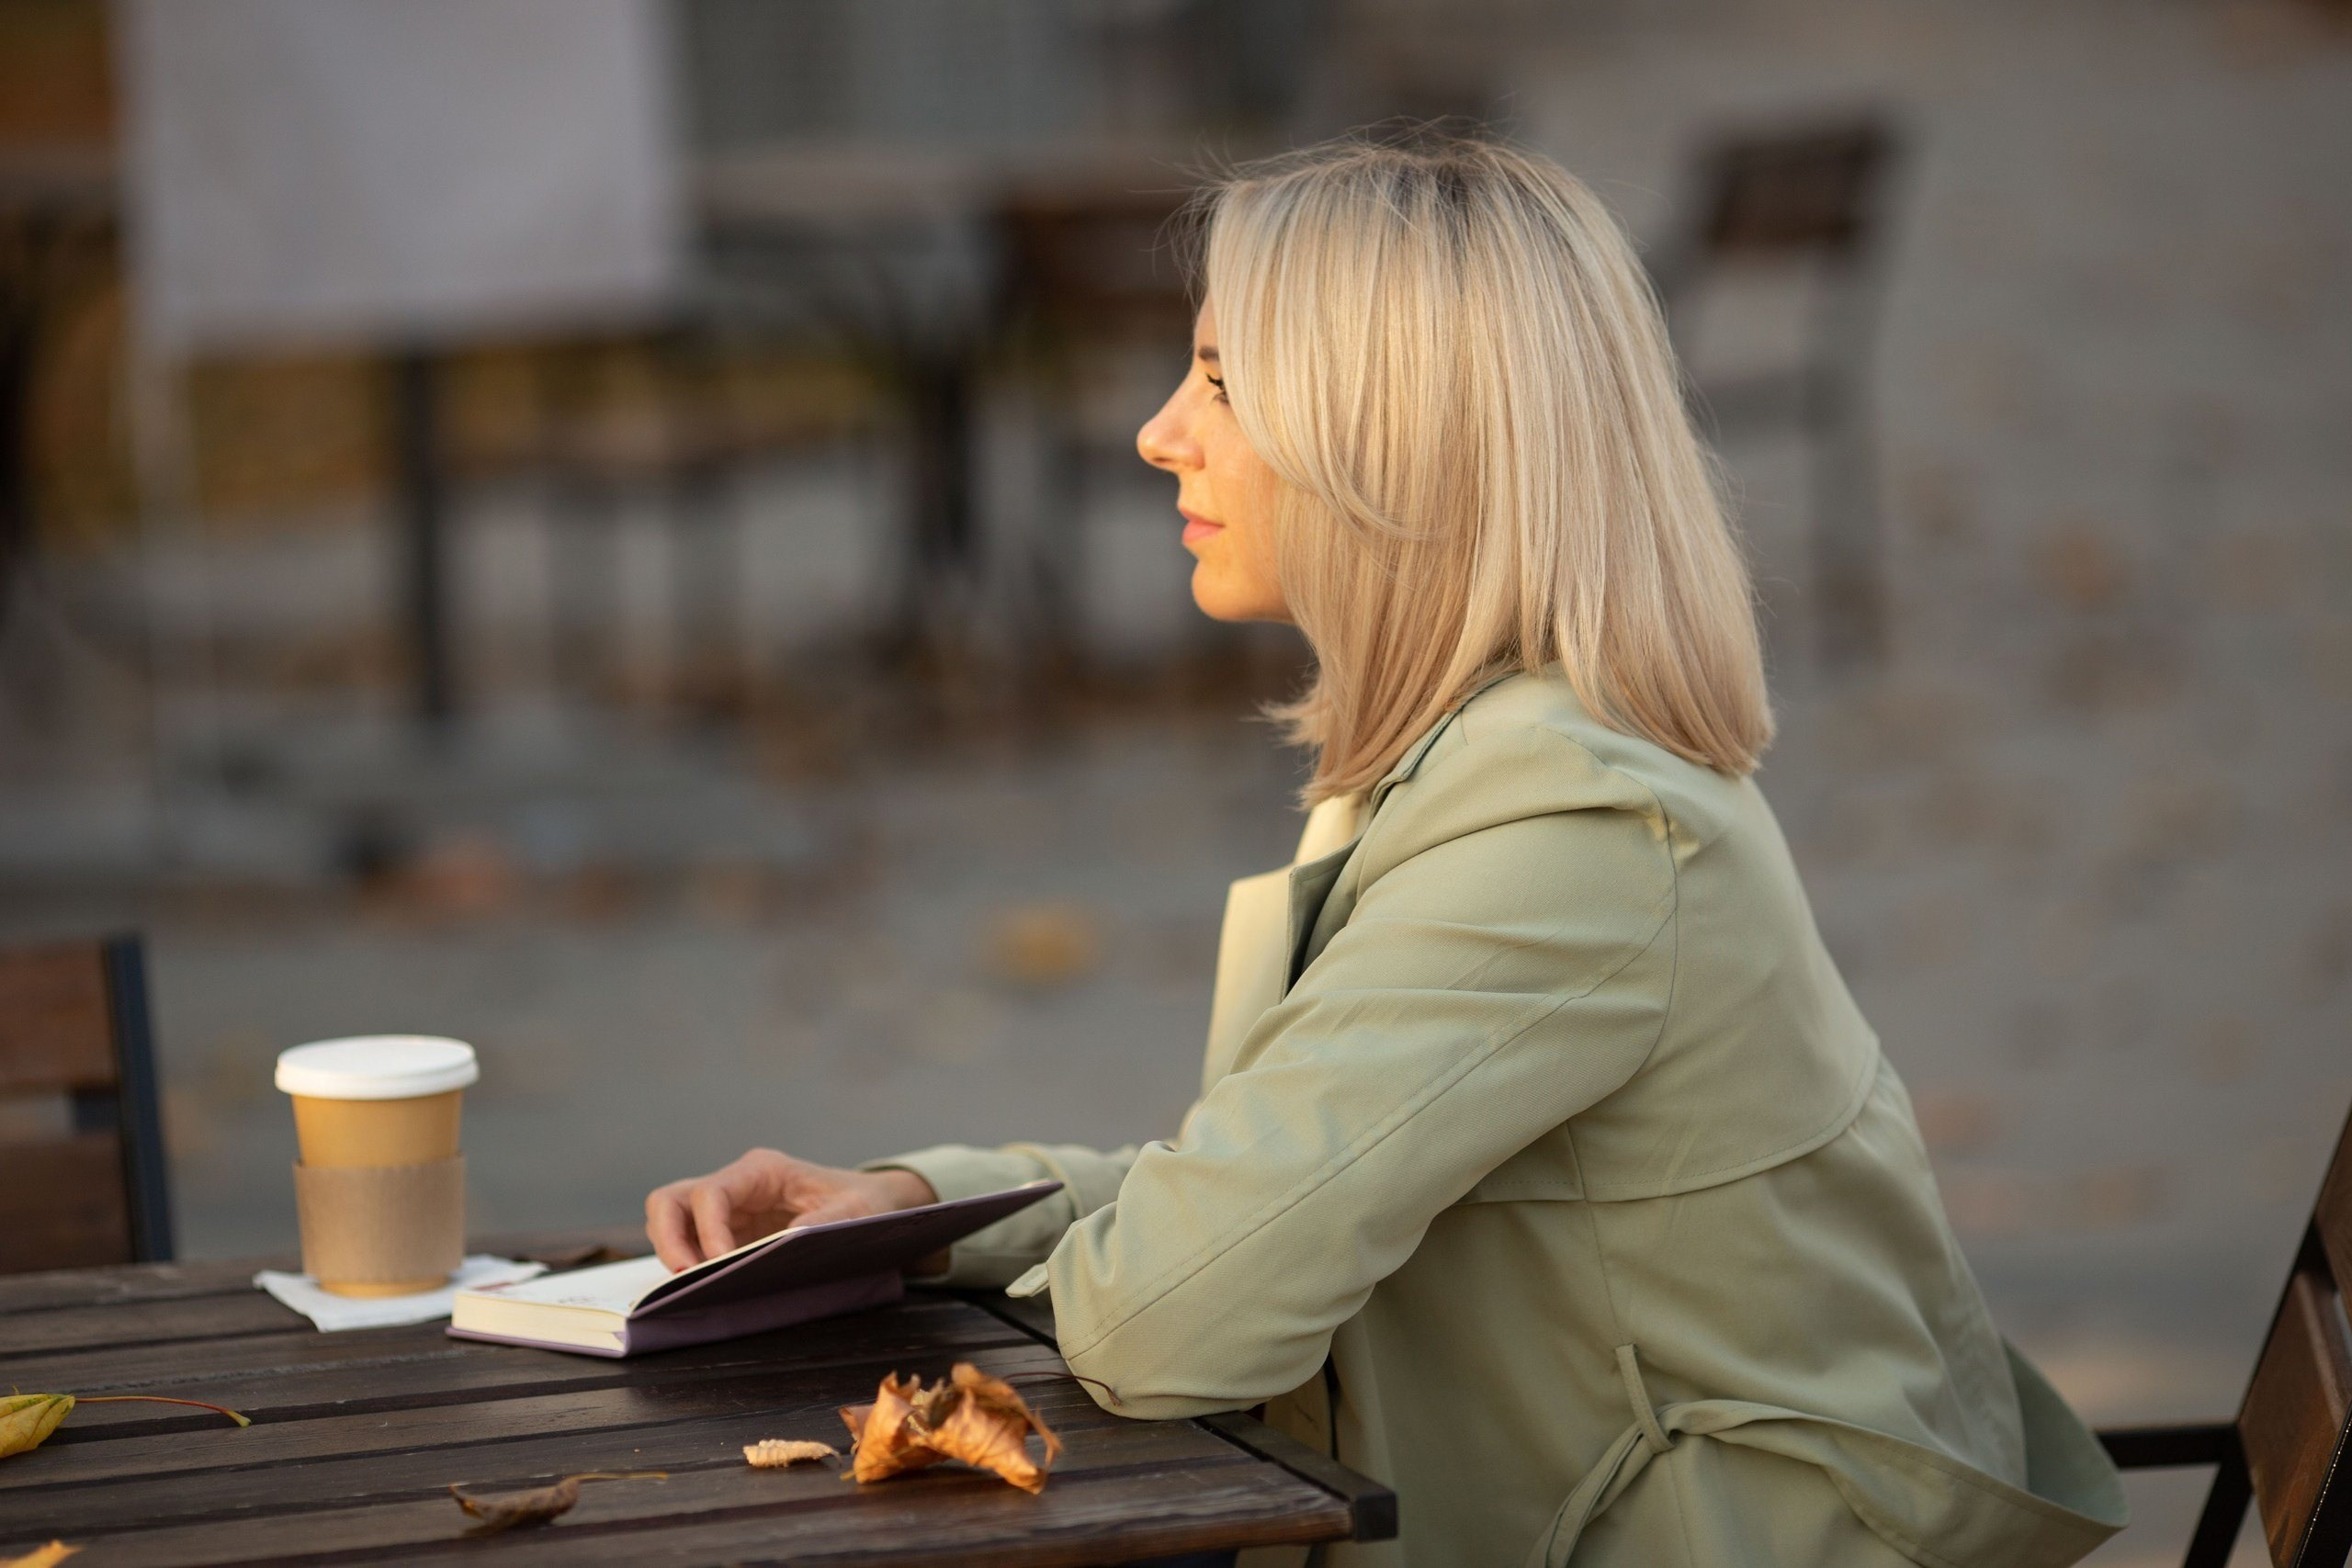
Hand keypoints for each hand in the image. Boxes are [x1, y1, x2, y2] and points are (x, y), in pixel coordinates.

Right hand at [644, 1148, 937, 1270]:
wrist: (871, 1204)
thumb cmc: (864, 1201)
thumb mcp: (856, 1211)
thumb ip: (825, 1222)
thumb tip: (789, 1240)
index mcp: (761, 1171)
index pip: (710, 1194)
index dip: (707, 1230)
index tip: (722, 1265)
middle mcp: (736, 1186)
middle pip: (670, 1200)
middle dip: (668, 1239)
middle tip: (684, 1279)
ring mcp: (728, 1210)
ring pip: (671, 1220)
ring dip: (674, 1253)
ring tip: (694, 1287)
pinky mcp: (729, 1234)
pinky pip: (690, 1245)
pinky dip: (689, 1266)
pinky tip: (708, 1289)